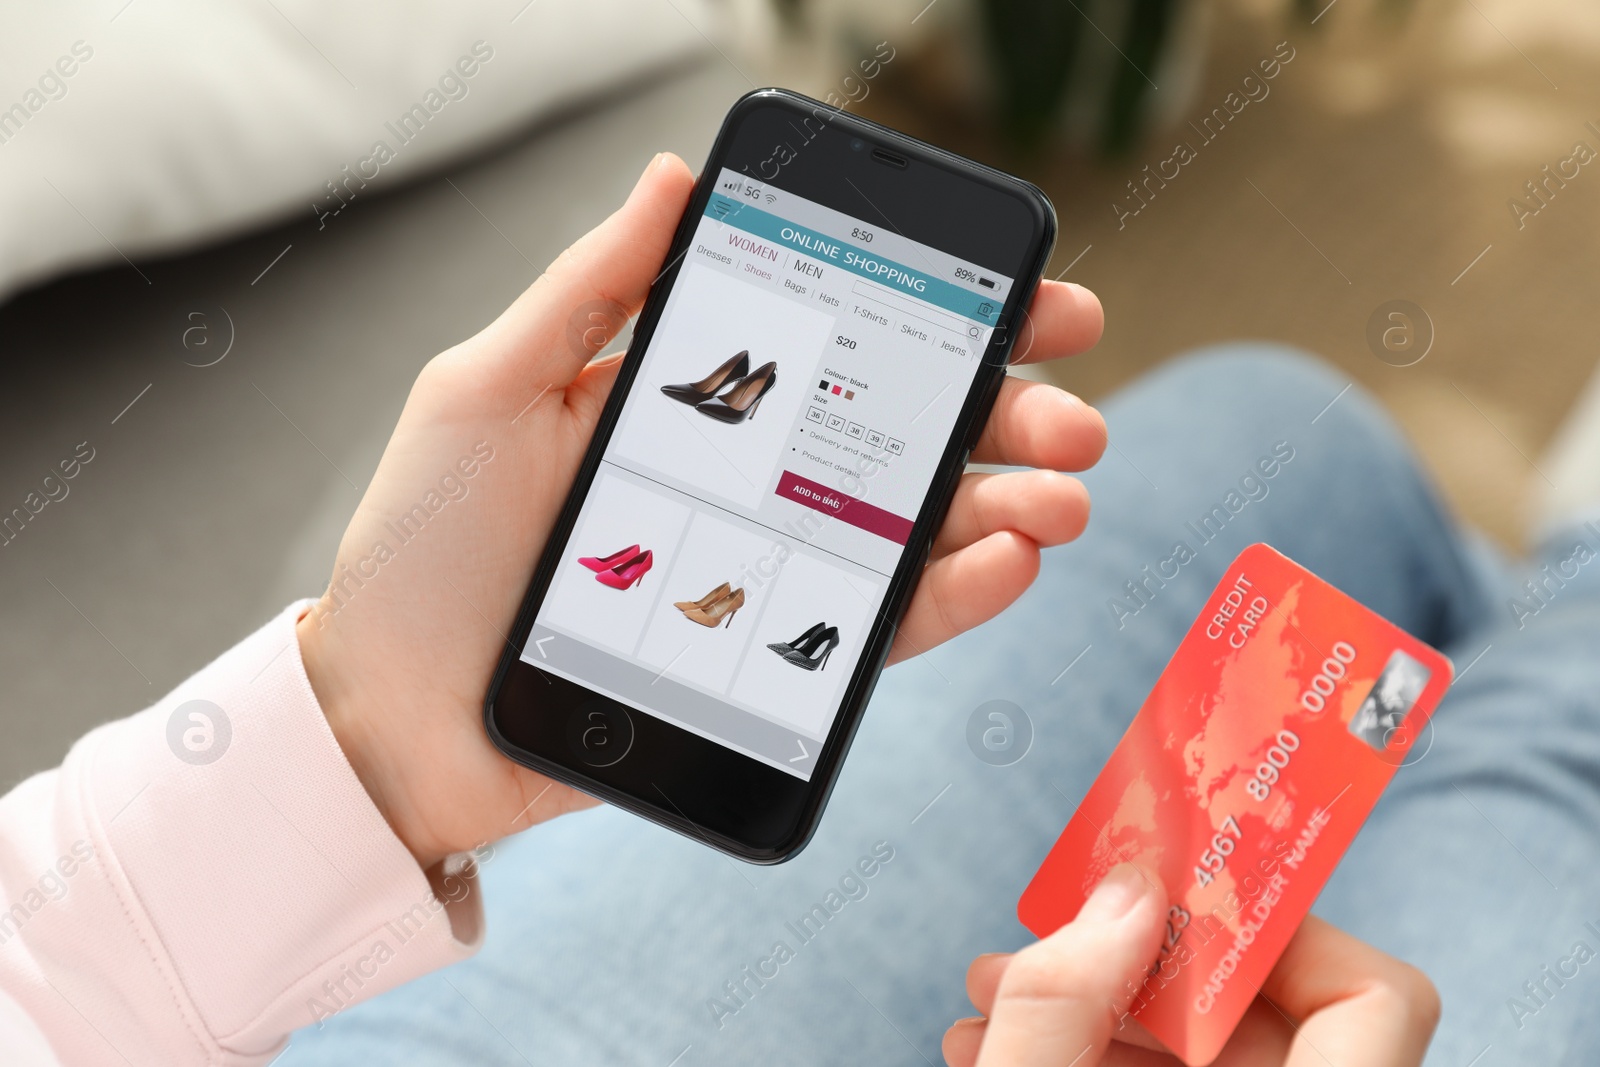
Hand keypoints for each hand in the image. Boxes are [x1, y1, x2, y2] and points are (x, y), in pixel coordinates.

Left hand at [296, 153, 1108, 869]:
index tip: (1033, 303)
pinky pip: (875, 628)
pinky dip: (952, 599)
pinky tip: (1005, 564)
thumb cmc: (418, 548)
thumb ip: (590, 290)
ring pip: (911, 533)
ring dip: (1004, 510)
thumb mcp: (486, 390)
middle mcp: (743, 482)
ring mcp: (760, 572)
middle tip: (1073, 421)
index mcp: (690, 402)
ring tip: (1063, 497)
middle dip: (1006, 421)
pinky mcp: (764, 662)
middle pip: (901, 439)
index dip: (946, 323)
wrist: (389, 717)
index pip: (839, 346)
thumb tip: (673, 175)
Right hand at [945, 865, 1439, 1066]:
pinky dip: (1103, 1064)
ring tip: (991, 998)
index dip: (1278, 928)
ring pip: (1225, 1062)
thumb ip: (1061, 1001)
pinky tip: (1005, 1046)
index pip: (1376, 1001)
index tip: (1169, 898)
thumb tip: (1126, 894)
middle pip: (1280, 1020)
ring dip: (1106, 1014)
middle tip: (1042, 942)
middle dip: (1144, 966)